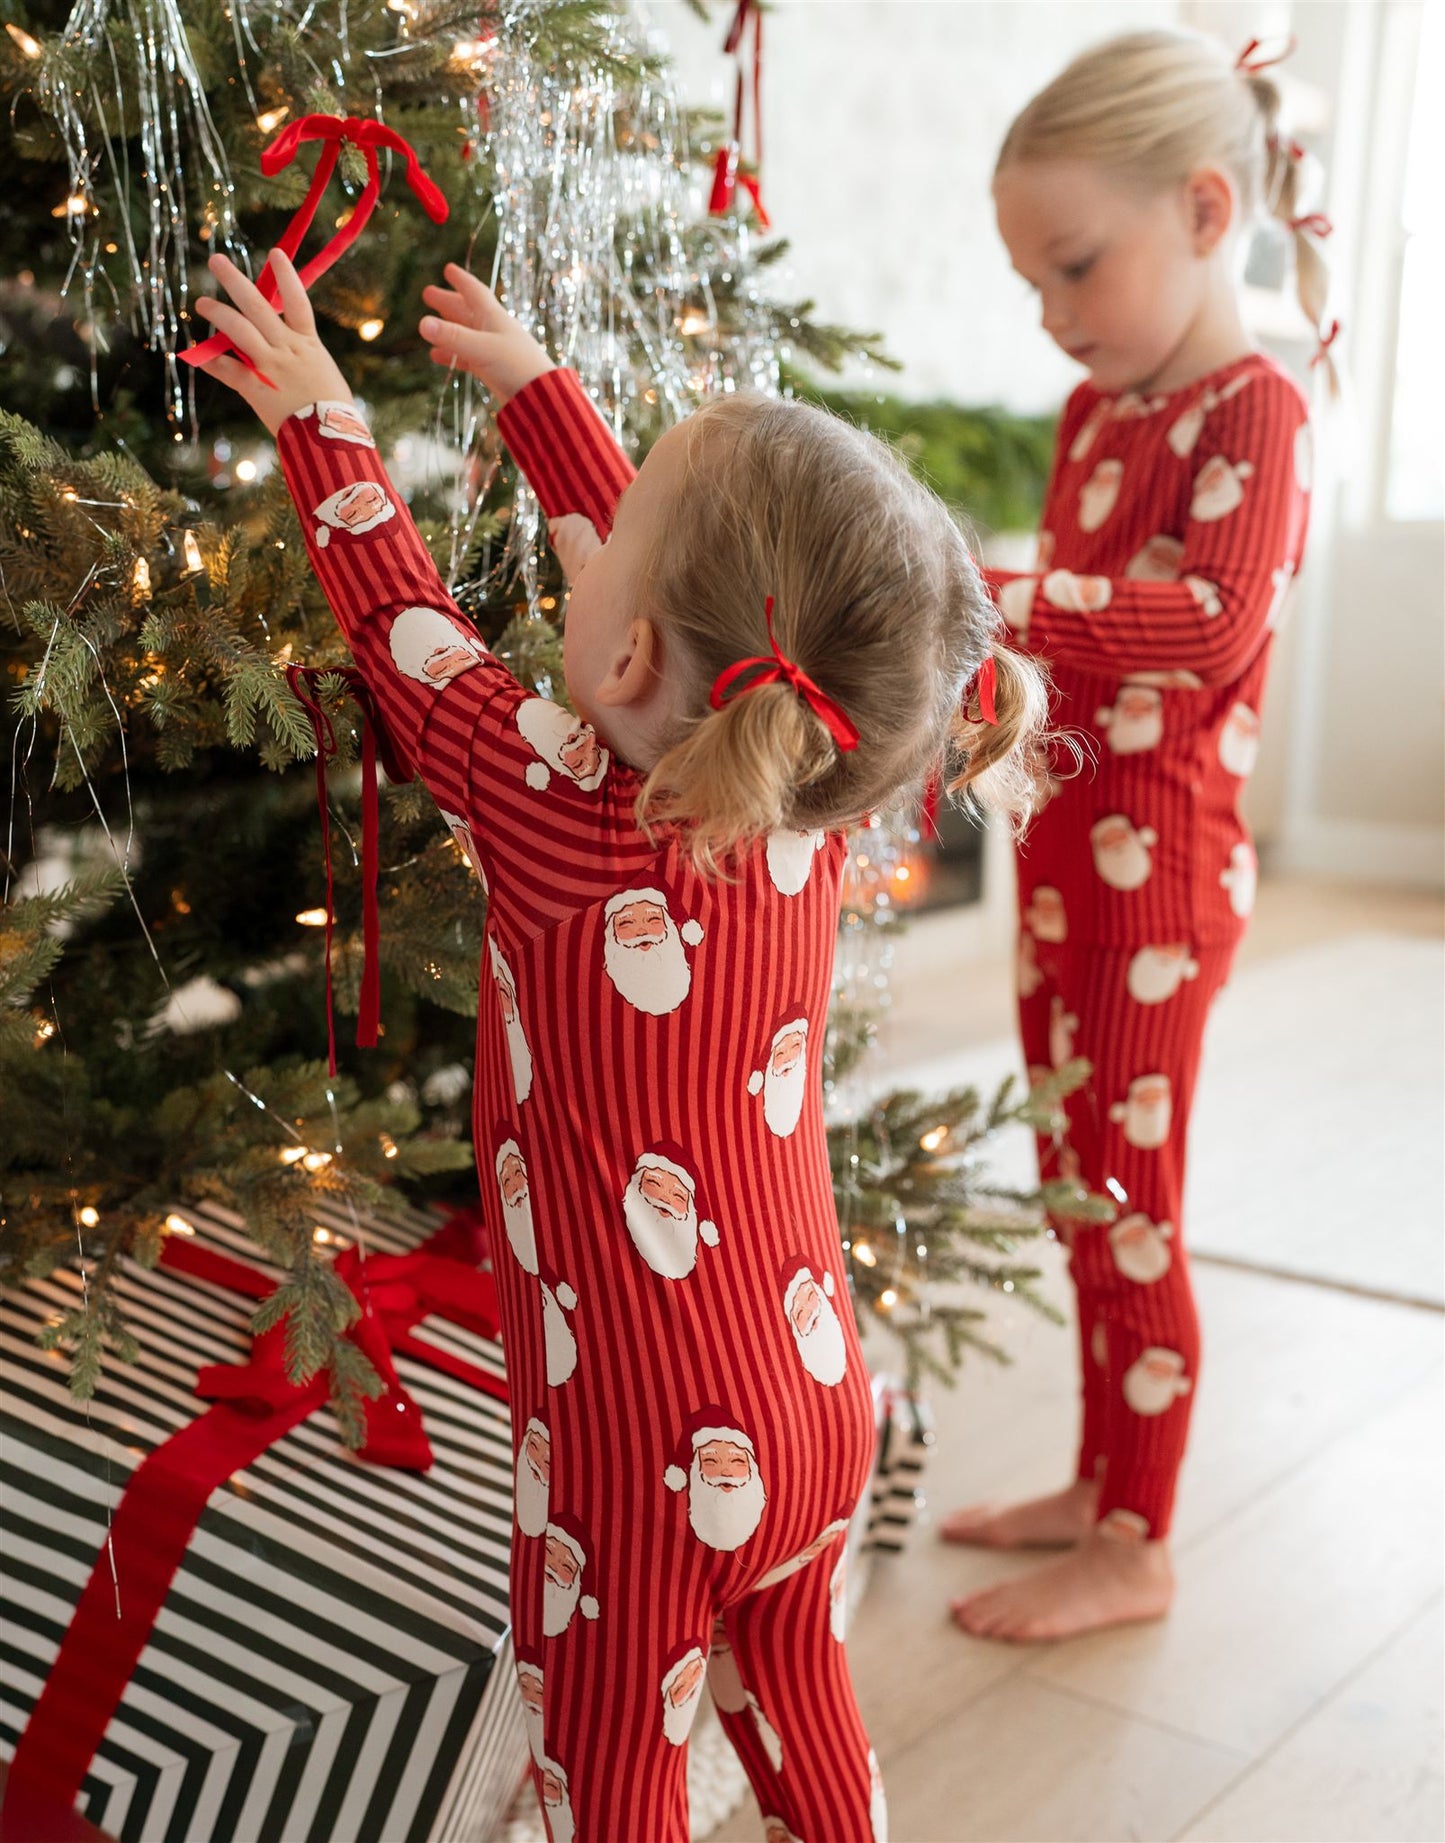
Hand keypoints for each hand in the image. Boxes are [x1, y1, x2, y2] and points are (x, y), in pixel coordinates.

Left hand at [194, 250, 355, 434]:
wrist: (332, 439)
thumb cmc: (334, 410)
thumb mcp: (324, 372)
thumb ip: (303, 354)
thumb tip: (287, 343)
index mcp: (308, 343)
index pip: (296, 301)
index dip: (286, 275)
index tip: (274, 252)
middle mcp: (287, 349)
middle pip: (259, 306)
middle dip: (235, 281)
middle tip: (216, 261)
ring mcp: (270, 367)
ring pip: (239, 331)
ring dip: (218, 313)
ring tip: (201, 303)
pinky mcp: (256, 389)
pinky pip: (228, 371)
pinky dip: (210, 362)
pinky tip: (192, 354)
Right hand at [419, 264, 553, 402]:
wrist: (539, 397)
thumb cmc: (516, 366)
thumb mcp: (481, 348)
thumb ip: (452, 337)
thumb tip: (422, 323)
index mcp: (494, 317)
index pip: (474, 292)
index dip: (461, 280)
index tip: (448, 269)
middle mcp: (494, 330)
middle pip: (467, 311)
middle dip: (448, 302)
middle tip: (428, 293)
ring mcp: (493, 350)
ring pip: (466, 334)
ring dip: (448, 328)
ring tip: (428, 325)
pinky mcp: (492, 370)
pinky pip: (468, 357)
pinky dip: (452, 354)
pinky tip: (437, 356)